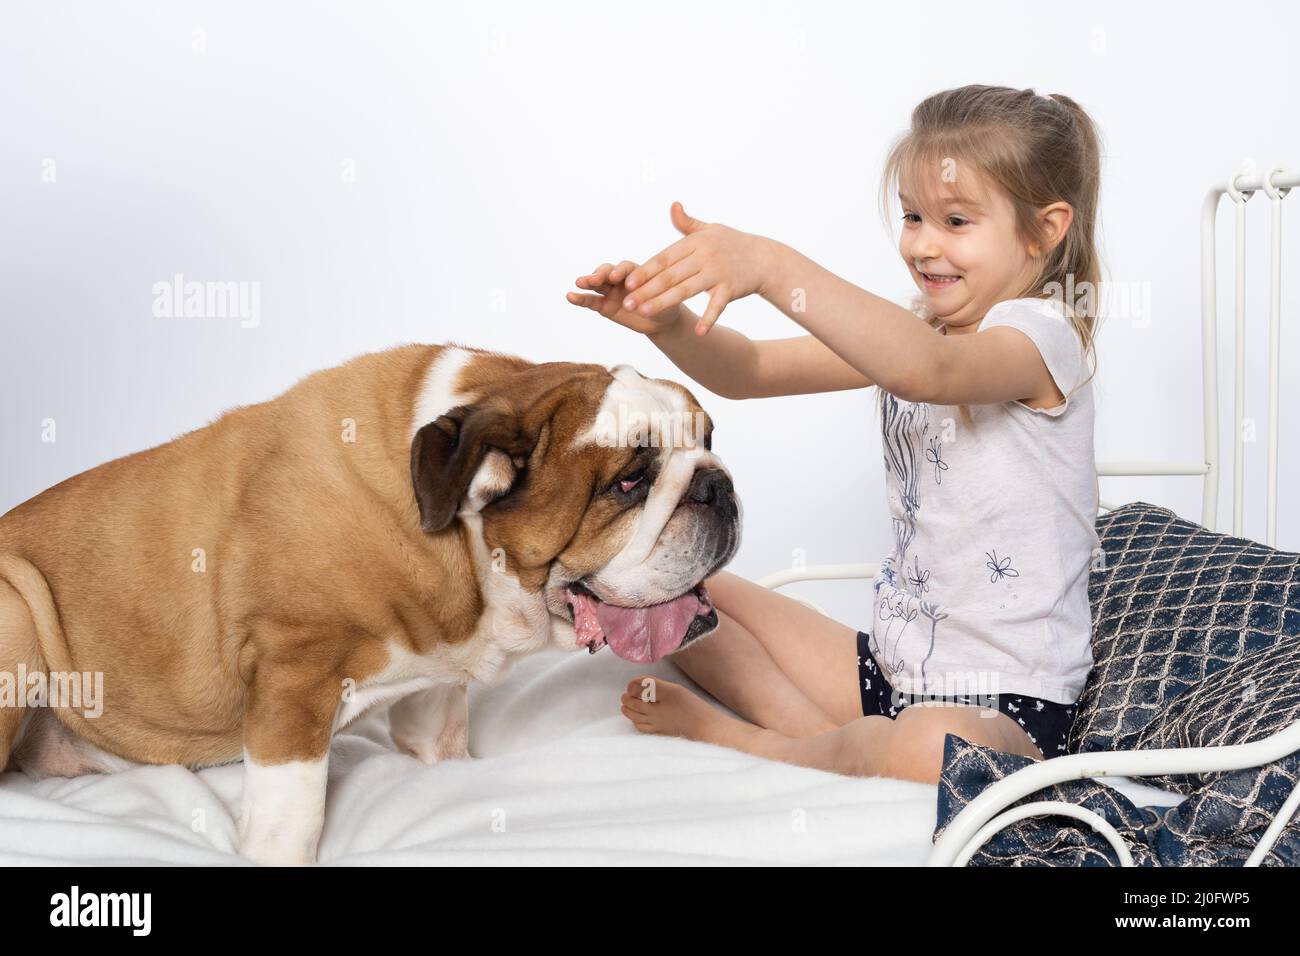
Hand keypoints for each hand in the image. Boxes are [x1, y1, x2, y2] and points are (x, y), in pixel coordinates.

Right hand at [566, 260, 683, 335]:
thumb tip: (652, 298)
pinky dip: (580, 299)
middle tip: (594, 279)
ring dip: (587, 282)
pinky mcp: (604, 306)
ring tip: (579, 283)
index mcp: (636, 272)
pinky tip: (570, 296)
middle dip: (600, 274)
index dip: (619, 271)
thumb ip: (658, 295)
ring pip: (596, 284)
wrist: (661, 320)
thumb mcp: (667, 297)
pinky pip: (590, 301)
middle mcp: (621, 279)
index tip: (616, 277)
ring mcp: (611, 291)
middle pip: (607, 272)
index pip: (625, 268)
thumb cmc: (667, 304)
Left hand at [621, 202, 772, 335]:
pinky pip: (717, 305)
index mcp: (695, 242)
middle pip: (670, 276)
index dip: (645, 271)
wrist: (764, 257)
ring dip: (664, 302)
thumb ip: (687, 223)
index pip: (664, 258)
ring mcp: (718, 272)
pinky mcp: (731, 288)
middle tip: (627, 303)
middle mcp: (704, 256)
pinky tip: (698, 333)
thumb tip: (673, 206)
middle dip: (646, 290)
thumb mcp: (710, 229)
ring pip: (686, 290)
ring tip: (644, 313)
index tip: (626, 282)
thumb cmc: (732, 243)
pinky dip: (708, 319)